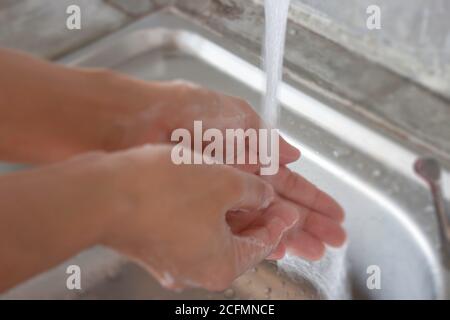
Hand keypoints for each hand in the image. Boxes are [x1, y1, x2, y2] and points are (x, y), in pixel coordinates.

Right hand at [98, 145, 299, 290]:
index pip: (264, 244)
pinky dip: (206, 212)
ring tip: (244, 192)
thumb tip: (265, 195)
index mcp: (221, 266)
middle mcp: (197, 270)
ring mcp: (173, 259)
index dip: (282, 221)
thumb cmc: (163, 191)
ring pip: (214, 233)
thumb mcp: (225, 182)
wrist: (102, 193)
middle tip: (274, 201)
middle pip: (239, 242)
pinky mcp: (155, 245)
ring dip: (232, 213)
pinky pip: (191, 229)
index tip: (289, 207)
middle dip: (260, 218)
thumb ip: (254, 191)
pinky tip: (210, 191)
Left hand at [109, 80, 345, 259]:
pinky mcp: (200, 208)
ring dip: (289, 236)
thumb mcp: (236, 117)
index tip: (334, 213)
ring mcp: (220, 195)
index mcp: (249, 153)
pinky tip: (276, 250)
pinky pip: (236, 229)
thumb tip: (294, 153)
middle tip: (333, 240)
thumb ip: (265, 138)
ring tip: (314, 250)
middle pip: (281, 206)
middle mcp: (237, 178)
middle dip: (309, 223)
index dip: (313, 198)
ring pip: (262, 222)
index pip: (289, 181)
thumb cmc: (186, 112)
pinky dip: (257, 239)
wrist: (141, 122)